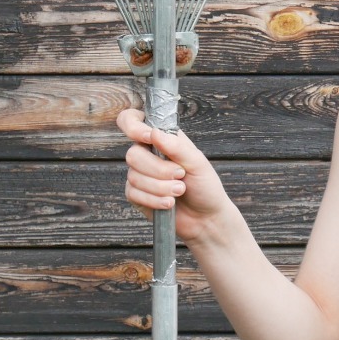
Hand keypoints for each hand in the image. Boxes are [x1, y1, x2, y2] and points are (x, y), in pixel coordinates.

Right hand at [117, 106, 236, 246]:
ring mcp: (139, 175)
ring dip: (160, 187)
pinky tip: (169, 203)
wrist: (205, 217)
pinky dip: (154, 200)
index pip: (133, 121)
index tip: (149, 138)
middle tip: (181, 176)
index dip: (134, 127)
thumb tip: (153, 132)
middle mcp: (147, 154)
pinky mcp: (136, 195)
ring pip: (134, 176)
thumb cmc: (205, 186)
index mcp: (162, 139)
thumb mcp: (197, 162)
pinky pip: (134, 194)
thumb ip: (176, 146)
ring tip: (180, 191)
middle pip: (133, 154)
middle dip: (159, 169)